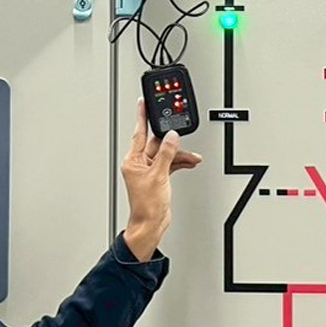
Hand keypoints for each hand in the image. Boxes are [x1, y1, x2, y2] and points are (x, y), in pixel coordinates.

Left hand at [120, 100, 203, 260]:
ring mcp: (149, 171)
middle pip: (156, 143)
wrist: (151, 224)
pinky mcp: (158, 177)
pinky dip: (180, 162)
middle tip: (179, 131)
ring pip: (166, 154)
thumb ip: (166, 153)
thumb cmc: (147, 206)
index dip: (142, 116)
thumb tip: (171, 137)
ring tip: (192, 157)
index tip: (143, 102)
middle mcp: (139, 164)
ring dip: (179, 154)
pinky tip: (190, 162)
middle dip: (171, 140)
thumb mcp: (159, 175)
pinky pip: (170, 164)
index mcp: (133, 161)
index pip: (138, 132)